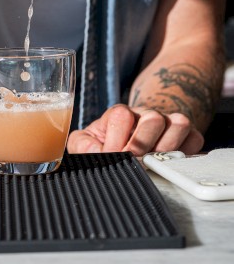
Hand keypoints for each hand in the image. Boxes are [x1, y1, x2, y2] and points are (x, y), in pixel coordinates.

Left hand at [67, 104, 204, 155]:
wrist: (130, 144)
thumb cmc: (105, 144)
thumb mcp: (85, 143)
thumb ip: (82, 145)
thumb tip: (95, 152)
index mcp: (120, 113)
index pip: (121, 115)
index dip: (116, 140)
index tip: (111, 155)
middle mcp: (145, 114)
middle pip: (153, 118)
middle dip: (142, 144)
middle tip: (134, 160)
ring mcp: (169, 122)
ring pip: (179, 124)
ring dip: (165, 148)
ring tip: (152, 162)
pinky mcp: (188, 136)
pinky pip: (195, 140)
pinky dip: (185, 154)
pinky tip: (169, 163)